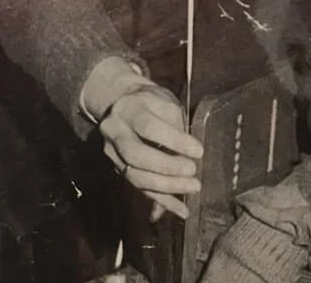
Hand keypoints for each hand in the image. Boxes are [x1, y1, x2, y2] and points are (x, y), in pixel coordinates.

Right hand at [100, 83, 202, 220]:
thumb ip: (175, 124)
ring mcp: (113, 154)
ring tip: (192, 188)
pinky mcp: (118, 170)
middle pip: (136, 156)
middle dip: (167, 167)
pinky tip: (182, 210)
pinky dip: (162, 202)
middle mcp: (114, 132)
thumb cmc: (150, 101)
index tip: (198, 151)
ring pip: (136, 177)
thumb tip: (190, 152)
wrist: (122, 103)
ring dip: (167, 187)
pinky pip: (140, 189)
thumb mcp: (164, 101)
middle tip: (192, 171)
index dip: (173, 141)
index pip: (148, 127)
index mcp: (128, 109)